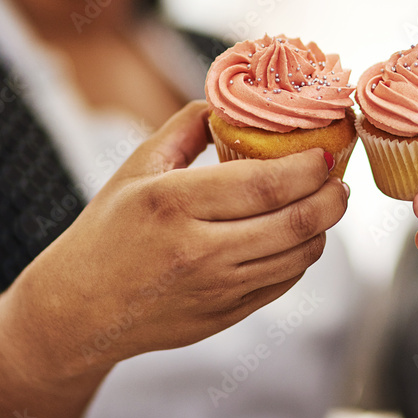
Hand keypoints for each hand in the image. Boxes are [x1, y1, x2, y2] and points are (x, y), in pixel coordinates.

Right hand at [0, 101, 348, 384]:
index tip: (326, 153)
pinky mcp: (224, 316)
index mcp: (173, 204)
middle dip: (333, 197)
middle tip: (340, 180)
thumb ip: (186, 128)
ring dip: (323, 227)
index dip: (309, 167)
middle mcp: (198, 250)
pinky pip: (282, 282)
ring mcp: (214, 289)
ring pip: (298, 256)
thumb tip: (229, 100)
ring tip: (326, 204)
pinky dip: (301, 255)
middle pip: (295, 222)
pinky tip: (298, 235)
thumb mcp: (137, 168)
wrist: (77, 310)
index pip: (265, 184)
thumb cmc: (107, 230)